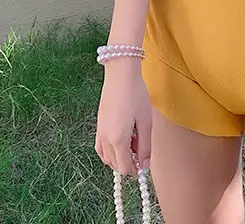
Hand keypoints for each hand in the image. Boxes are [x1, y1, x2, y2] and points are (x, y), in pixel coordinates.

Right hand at [95, 61, 152, 175]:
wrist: (120, 75)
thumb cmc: (136, 95)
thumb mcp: (146, 121)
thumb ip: (145, 146)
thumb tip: (145, 165)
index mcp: (118, 140)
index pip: (125, 168)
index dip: (136, 169)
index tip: (145, 161)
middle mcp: (105, 139)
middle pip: (116, 164)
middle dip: (129, 161)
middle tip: (141, 145)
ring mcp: (99, 132)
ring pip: (107, 157)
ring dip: (119, 156)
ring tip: (133, 139)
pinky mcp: (98, 125)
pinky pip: (101, 147)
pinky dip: (110, 150)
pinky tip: (121, 138)